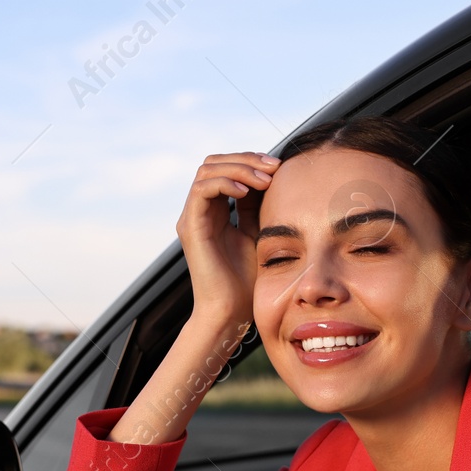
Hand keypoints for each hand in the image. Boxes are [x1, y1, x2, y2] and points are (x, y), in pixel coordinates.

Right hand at [176, 151, 280, 329]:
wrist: (232, 311)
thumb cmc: (247, 280)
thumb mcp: (258, 232)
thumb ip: (258, 206)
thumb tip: (272, 175)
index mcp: (215, 211)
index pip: (226, 169)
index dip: (251, 161)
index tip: (280, 166)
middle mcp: (200, 211)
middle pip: (215, 162)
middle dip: (246, 158)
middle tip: (274, 167)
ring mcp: (192, 217)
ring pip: (208, 170)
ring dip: (239, 168)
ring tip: (264, 180)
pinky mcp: (190, 226)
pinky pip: (202, 190)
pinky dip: (225, 183)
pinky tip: (247, 191)